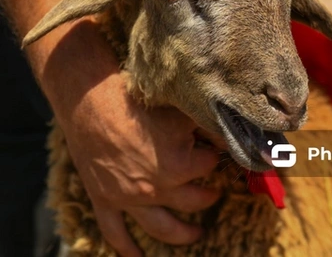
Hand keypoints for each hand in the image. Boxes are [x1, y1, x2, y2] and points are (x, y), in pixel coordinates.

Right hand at [38, 21, 220, 256]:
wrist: (89, 101)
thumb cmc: (137, 103)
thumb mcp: (181, 112)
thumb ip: (208, 130)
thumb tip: (230, 139)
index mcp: (180, 167)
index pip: (210, 166)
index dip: (214, 157)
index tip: (214, 153)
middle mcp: (157, 189)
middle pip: (195, 202)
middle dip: (209, 196)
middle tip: (214, 192)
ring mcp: (129, 199)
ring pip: (163, 228)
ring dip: (183, 234)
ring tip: (197, 235)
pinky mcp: (105, 200)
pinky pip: (116, 233)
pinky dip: (127, 248)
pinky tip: (138, 256)